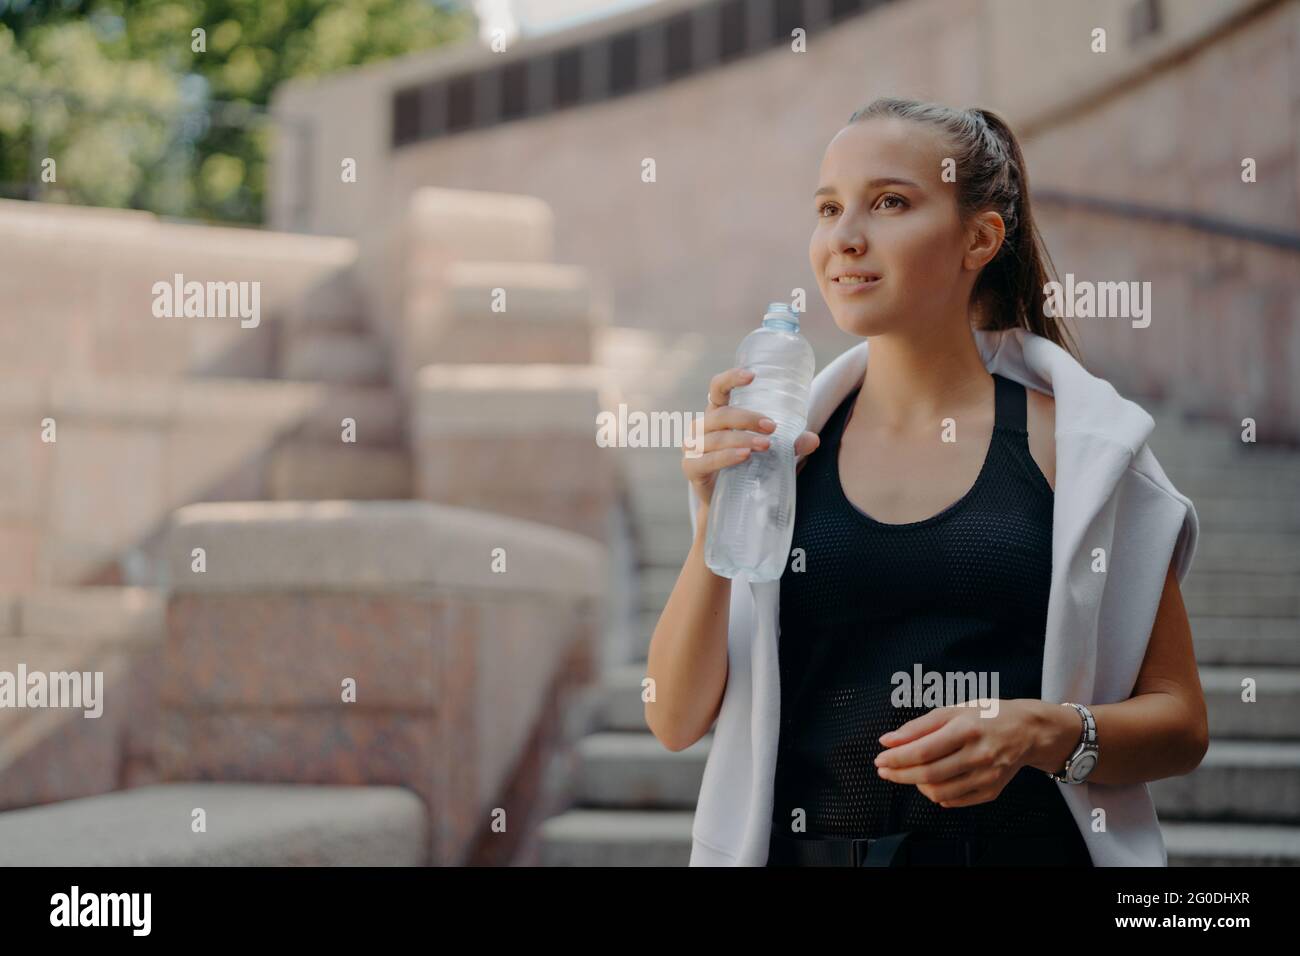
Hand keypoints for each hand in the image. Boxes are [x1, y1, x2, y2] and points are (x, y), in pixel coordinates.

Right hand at [683, 366, 820, 508]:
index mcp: (718, 414)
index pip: (718, 388)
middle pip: (720, 414)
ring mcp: (693, 448)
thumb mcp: (771, 453)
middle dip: (747, 418)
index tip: (752, 376)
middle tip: (772, 427)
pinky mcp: (691, 469)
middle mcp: (701, 427)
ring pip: (715, 438)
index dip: (731, 379)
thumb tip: (813, 440)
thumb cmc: (746, 466)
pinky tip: (743, 456)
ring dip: (741, 438)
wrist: (728, 502)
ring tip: (765, 445)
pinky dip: (725, 457)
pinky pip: (706, 460)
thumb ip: (790, 445)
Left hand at [872, 699, 1041, 807]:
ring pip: (940, 791)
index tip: (880, 758)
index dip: (897, 758)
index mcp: (967, 729)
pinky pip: (955, 801)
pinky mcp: (992, 791)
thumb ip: (919, 726)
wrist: (1028, 731)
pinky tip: (930, 783)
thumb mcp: (954, 710)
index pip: (923, 750)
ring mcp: (987, 776)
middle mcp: (979, 755)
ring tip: (907, 774)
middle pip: (929, 773)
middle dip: (899, 774)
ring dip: (915, 785)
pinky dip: (937, 794)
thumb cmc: (988, 715)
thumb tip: (888, 740)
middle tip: (884, 770)